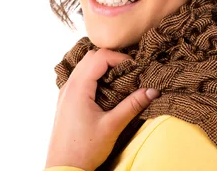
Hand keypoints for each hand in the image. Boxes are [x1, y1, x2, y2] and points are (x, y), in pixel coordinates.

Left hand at [45, 48, 159, 170]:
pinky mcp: (66, 101)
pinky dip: (95, 76)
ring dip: (103, 67)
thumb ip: (132, 105)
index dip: (120, 58)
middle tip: (130, 72)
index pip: (100, 57)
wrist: (64, 168)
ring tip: (121, 80)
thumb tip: (152, 90)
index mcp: (78, 88)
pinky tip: (107, 90)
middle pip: (91, 57)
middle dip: (112, 60)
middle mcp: (69, 86)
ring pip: (84, 66)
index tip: (135, 69)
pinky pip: (80, 78)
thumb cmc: (84, 149)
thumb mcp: (112, 126)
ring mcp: (65, 93)